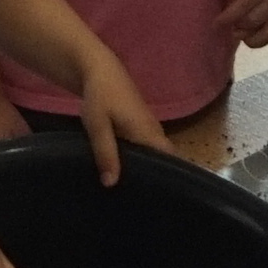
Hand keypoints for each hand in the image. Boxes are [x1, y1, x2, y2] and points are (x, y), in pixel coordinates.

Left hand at [69, 58, 165, 183]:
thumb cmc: (100, 96)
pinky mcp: (140, 124)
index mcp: (147, 133)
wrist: (100, 69)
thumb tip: (112, 184)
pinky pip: (147, 146)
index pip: (170, 159)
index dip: (169, 176)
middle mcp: (153, 131)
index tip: (160, 195)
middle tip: (142, 198)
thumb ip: (106, 154)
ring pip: (155, 152)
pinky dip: (141, 157)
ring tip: (134, 189)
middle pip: (164, 158)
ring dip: (148, 166)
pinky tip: (127, 169)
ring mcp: (148, 126)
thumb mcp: (98, 126)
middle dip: (157, 175)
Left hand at [217, 0, 267, 49]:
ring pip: (267, 32)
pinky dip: (259, 39)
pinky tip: (247, 37)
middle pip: (256, 19)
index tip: (216, 22)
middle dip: (237, 25)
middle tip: (225, 24)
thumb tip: (228, 7)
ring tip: (235, 30)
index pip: (246, 3)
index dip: (229, 16)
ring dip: (248, 35)